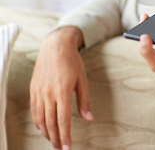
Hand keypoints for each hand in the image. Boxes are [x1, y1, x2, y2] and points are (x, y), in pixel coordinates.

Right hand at [30, 26, 93, 149]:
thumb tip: (89, 119)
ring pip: (40, 119)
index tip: (67, 147)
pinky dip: (38, 122)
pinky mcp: (33, 89)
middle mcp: (48, 93)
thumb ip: (84, 101)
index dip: (65, 135)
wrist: (55, 46)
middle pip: (50, 122)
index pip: (63, 120)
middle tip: (60, 148)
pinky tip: (42, 128)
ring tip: (53, 141)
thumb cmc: (72, 62)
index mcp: (62, 92)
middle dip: (55, 138)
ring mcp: (38, 92)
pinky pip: (34, 110)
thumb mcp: (83, 80)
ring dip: (46, 132)